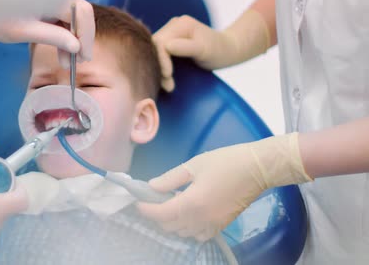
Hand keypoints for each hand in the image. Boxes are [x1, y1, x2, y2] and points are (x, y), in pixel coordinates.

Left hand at [0, 0, 94, 67]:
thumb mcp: (23, 31)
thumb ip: (52, 37)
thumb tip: (76, 46)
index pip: (81, 13)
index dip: (86, 36)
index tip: (83, 57)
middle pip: (81, 14)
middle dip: (82, 38)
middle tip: (80, 61)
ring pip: (73, 17)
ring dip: (73, 39)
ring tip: (67, 62)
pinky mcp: (46, 4)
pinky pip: (62, 18)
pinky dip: (64, 34)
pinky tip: (61, 52)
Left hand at [138, 133, 311, 240]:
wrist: (258, 168)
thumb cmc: (226, 162)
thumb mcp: (193, 165)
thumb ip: (170, 178)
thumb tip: (152, 186)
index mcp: (192, 203)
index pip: (161, 213)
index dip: (146, 209)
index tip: (138, 202)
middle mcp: (201, 219)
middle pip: (170, 226)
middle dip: (157, 215)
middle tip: (153, 201)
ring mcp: (212, 224)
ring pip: (183, 233)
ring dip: (172, 223)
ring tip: (170, 205)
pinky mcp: (221, 225)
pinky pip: (198, 235)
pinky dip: (188, 229)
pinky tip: (187, 215)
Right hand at [153, 10, 269, 91]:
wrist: (228, 49)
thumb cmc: (219, 50)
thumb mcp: (205, 50)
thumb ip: (186, 47)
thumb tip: (167, 47)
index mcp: (181, 24)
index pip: (160, 42)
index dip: (161, 60)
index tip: (168, 76)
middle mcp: (173, 25)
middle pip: (155, 46)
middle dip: (159, 66)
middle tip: (169, 86)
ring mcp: (171, 32)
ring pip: (155, 51)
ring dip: (159, 69)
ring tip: (169, 85)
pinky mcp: (170, 41)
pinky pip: (159, 53)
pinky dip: (162, 67)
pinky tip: (168, 78)